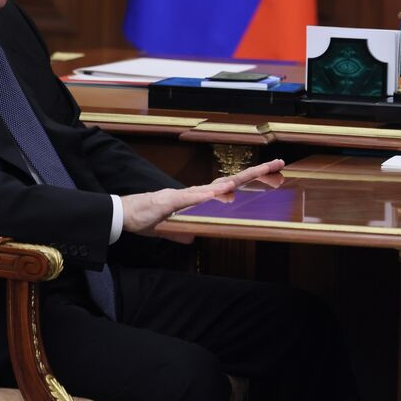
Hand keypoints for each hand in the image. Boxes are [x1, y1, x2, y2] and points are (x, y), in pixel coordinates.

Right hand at [121, 159, 284, 242]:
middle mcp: (195, 193)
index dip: (249, 181)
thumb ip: (181, 232)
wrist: (122, 215)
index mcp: (197, 198)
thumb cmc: (144, 218)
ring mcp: (184, 195)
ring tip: (258, 173)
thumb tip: (191, 237)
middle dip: (255, 172)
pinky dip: (208, 195)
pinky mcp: (171, 201)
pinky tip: (222, 192)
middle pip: (231, 180)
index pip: (228, 187)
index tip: (272, 175)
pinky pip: (193, 198)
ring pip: (216, 186)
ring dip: (237, 181)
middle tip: (279, 163)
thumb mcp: (167, 228)